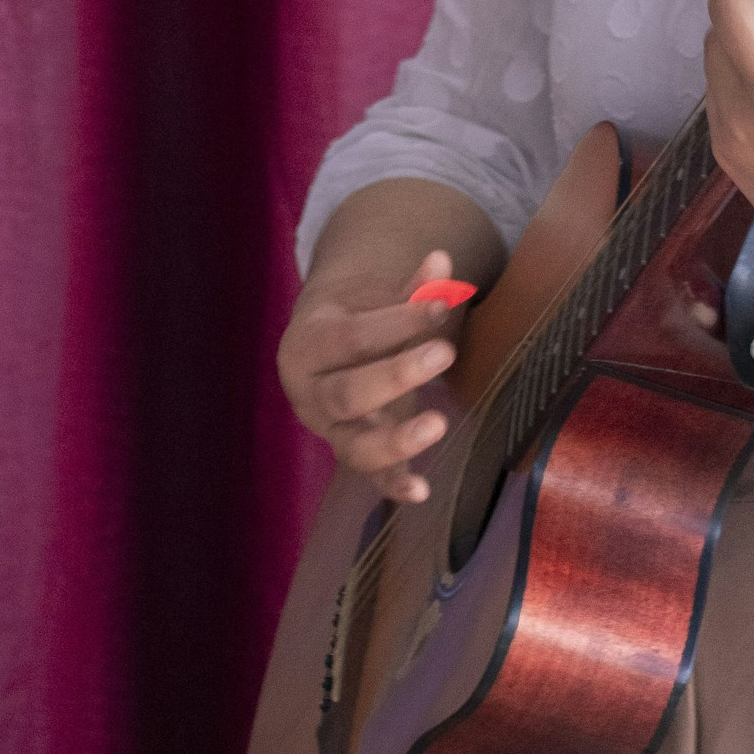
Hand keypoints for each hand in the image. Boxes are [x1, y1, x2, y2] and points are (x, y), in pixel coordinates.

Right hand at [278, 246, 467, 499]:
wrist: (328, 348)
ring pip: (353, 447)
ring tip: (438, 423)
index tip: (441, 306)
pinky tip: (422, 492)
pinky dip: (395, 486)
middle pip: (346, 394)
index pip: (349, 338)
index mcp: (308, 345)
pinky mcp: (355, 455)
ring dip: (396, 439)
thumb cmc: (357, 316)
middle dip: (396, 374)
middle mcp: (311, 394)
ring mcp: (331, 431)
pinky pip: (372, 478)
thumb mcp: (375, 297)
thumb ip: (411, 286)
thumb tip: (442, 260)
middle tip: (445, 353)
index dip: (396, 321)